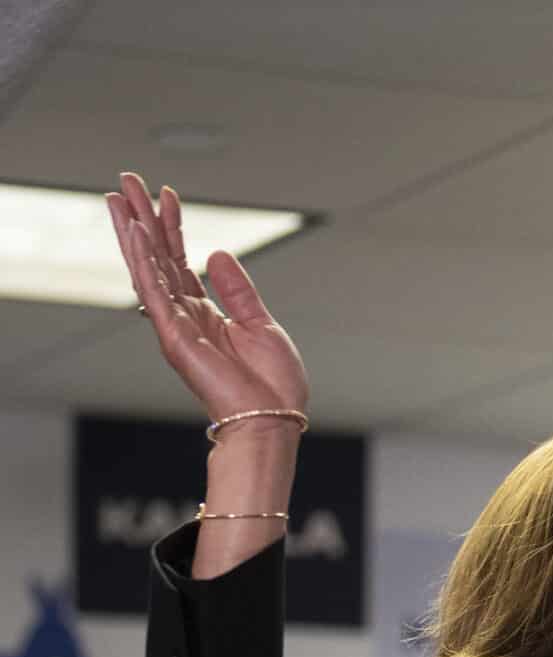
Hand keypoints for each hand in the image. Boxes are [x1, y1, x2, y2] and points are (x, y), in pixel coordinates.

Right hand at [106, 173, 307, 425]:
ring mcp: (175, 324)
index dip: (172, 226)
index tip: (166, 194)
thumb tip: (217, 253)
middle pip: (157, 256)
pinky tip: (135, 234)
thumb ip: (237, 290)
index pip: (180, 259)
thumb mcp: (260, 324)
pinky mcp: (174, 336)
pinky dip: (144, 261)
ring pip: (147, 268)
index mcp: (205, 312)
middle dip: (142, 217)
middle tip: (127, 181)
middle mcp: (184, 315)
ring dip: (133, 231)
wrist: (273, 418)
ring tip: (119, 197)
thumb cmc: (271, 384)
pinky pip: (153, 292)